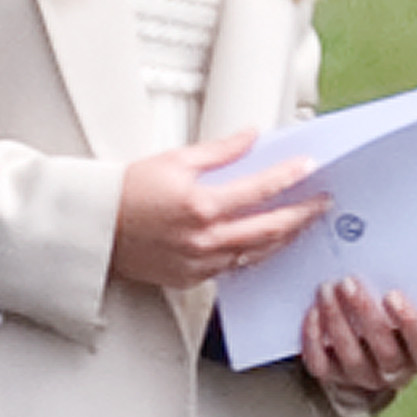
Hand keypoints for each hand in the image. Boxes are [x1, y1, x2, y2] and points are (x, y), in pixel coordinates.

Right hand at [111, 131, 323, 290]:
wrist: (95, 228)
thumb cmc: (125, 193)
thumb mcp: (174, 160)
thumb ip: (220, 151)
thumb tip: (250, 138)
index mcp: (200, 205)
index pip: (260, 190)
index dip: (289, 177)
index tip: (308, 168)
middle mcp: (203, 239)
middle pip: (270, 228)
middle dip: (302, 214)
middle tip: (321, 203)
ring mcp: (199, 262)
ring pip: (257, 253)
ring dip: (284, 237)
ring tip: (302, 223)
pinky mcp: (192, 278)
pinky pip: (235, 267)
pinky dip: (255, 253)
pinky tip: (267, 243)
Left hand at [300, 278, 416, 412]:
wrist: (368, 346)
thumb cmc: (394, 315)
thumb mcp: (408, 307)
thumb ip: (410, 293)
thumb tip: (396, 259)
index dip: (410, 324)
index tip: (392, 295)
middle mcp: (396, 374)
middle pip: (385, 352)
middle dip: (364, 314)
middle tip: (348, 282)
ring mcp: (365, 378)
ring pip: (352, 358)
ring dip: (336, 320)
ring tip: (327, 289)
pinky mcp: (336, 378)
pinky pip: (322, 365)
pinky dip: (314, 339)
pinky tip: (313, 312)